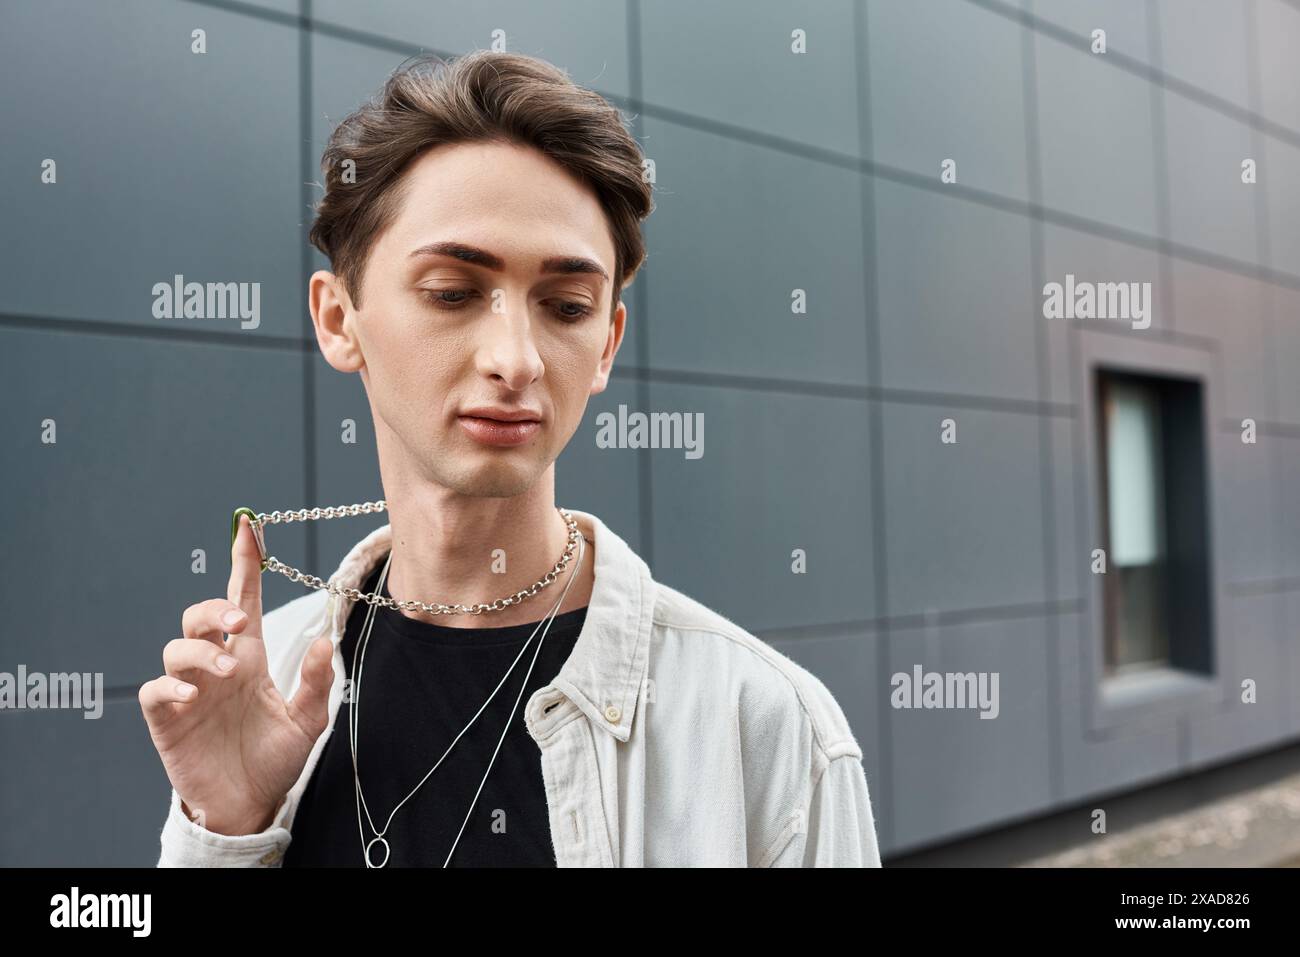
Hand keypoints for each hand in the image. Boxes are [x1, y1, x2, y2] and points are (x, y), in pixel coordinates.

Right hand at [140, 513, 334, 834]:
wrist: (250, 803)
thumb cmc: (275, 757)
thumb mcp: (307, 720)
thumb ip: (315, 681)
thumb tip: (321, 640)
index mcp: (250, 656)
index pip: (243, 599)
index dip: (244, 562)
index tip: (248, 525)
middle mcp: (217, 666)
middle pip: (201, 615)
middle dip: (215, 608)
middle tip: (238, 621)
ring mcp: (190, 690)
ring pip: (176, 645)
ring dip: (200, 649)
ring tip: (228, 670)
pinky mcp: (168, 718)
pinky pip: (156, 689)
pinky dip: (171, 685)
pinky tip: (193, 693)